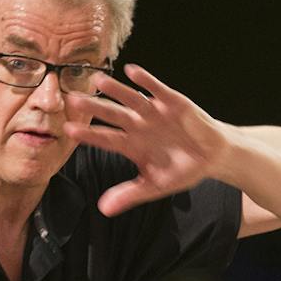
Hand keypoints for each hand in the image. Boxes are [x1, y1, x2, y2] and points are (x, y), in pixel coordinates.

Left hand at [65, 65, 231, 217]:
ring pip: (131, 99)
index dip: (88, 134)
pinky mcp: (172, 102)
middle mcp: (138, 125)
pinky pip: (156, 89)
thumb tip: (104, 209)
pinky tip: (131, 71)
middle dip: (94, 107)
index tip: (68, 130)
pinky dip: (146, 81)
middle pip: (112, 115)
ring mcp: (154, 112)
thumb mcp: (155, 186)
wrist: (211, 157)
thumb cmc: (182, 170)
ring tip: (99, 81)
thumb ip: (130, 194)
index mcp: (131, 145)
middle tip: (73, 100)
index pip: (105, 138)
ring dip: (116, 90)